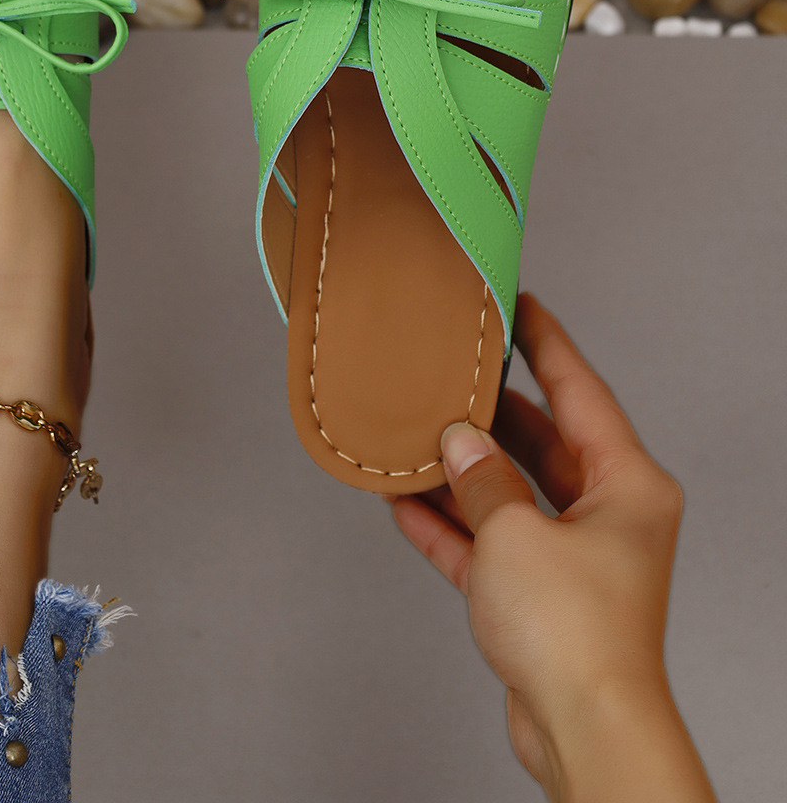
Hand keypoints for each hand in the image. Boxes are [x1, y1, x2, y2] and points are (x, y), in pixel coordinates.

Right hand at [390, 292, 714, 801]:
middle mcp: (605, 514)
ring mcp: (569, 554)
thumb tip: (457, 444)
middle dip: (489, 413)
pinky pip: (487, 541)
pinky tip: (403, 501)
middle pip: (540, 442)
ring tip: (410, 437)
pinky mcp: (537, 593)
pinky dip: (449, 523)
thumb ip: (481, 479)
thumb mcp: (515, 533)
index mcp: (626, 485)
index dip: (547, 343)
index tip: (521, 303)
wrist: (581, 726)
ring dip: (459, 472)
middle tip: (449, 371)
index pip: (581, 391)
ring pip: (508, 492)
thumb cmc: (575, 631)